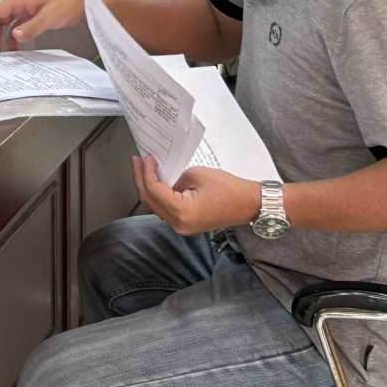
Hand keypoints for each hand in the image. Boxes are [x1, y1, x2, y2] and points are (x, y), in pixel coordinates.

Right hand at [0, 0, 83, 51]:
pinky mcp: (31, 14)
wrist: (83, 1)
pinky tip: (13, 47)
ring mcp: (25, 7)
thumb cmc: (67, 4)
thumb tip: (14, 36)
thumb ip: (32, 27)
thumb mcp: (50, 17)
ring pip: (3, 19)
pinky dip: (10, 35)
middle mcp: (19, 1)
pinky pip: (15, 24)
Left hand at [133, 156, 260, 234]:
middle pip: (150, 201)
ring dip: (149, 188)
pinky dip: (160, 196)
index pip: (153, 190)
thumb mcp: (196, 175)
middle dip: (141, 180)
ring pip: (156, 207)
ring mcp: (182, 228)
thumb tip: (163, 179)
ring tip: (144, 169)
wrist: (249, 204)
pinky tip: (157, 182)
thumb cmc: (227, 188)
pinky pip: (166, 210)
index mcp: (180, 212)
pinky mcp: (187, 225)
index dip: (147, 172)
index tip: (146, 158)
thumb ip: (174, 178)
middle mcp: (178, 224)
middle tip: (137, 162)